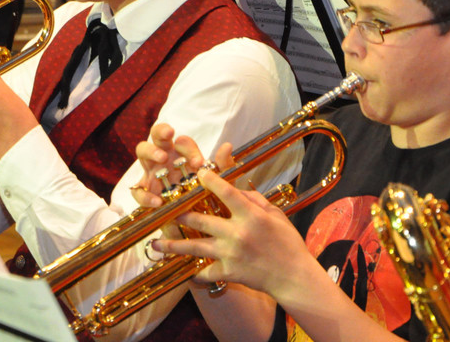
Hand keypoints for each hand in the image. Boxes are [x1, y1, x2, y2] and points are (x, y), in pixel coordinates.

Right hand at [132, 123, 233, 208]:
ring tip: (162, 158)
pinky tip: (157, 202)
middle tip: (169, 135)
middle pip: (158, 136)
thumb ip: (223, 166)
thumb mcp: (220, 184)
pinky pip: (138, 190)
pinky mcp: (146, 192)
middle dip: (162, 131)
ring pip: (143, 151)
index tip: (198, 163)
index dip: (189, 149)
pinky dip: (145, 195)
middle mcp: (166, 159)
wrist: (198, 226)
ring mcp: (153, 173)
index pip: (182, 142)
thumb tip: (227, 146)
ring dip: (151, 150)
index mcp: (183, 156)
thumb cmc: (208, 198)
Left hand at [152, 167, 313, 297]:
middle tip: (165, 208)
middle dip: (180, 213)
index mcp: (251, 216)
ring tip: (156, 243)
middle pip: (200, 219)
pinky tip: (184, 271)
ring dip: (173, 245)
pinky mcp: (228, 272)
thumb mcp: (275, 215)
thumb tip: (235, 189)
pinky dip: (195, 273)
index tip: (198, 173)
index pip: (227, 192)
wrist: (293, 277)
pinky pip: (205, 272)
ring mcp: (230, 254)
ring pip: (194, 246)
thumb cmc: (287, 243)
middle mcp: (237, 234)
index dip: (210, 180)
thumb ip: (254, 200)